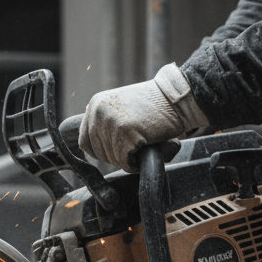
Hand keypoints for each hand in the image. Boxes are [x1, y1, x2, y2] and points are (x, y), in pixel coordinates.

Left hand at [79, 64, 208, 171]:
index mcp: (95, 105)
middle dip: (114, 156)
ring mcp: (110, 123)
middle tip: (132, 150)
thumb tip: (90, 142)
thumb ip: (104, 120)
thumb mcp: (120, 106)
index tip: (114, 152)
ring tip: (141, 149)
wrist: (177, 98)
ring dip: (126, 160)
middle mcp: (98, 113)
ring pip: (111, 158)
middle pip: (97, 152)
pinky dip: (134, 164)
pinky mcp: (125, 134)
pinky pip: (124, 161)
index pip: (85, 140)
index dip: (99, 152)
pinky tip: (143, 154)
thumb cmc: (153, 106)